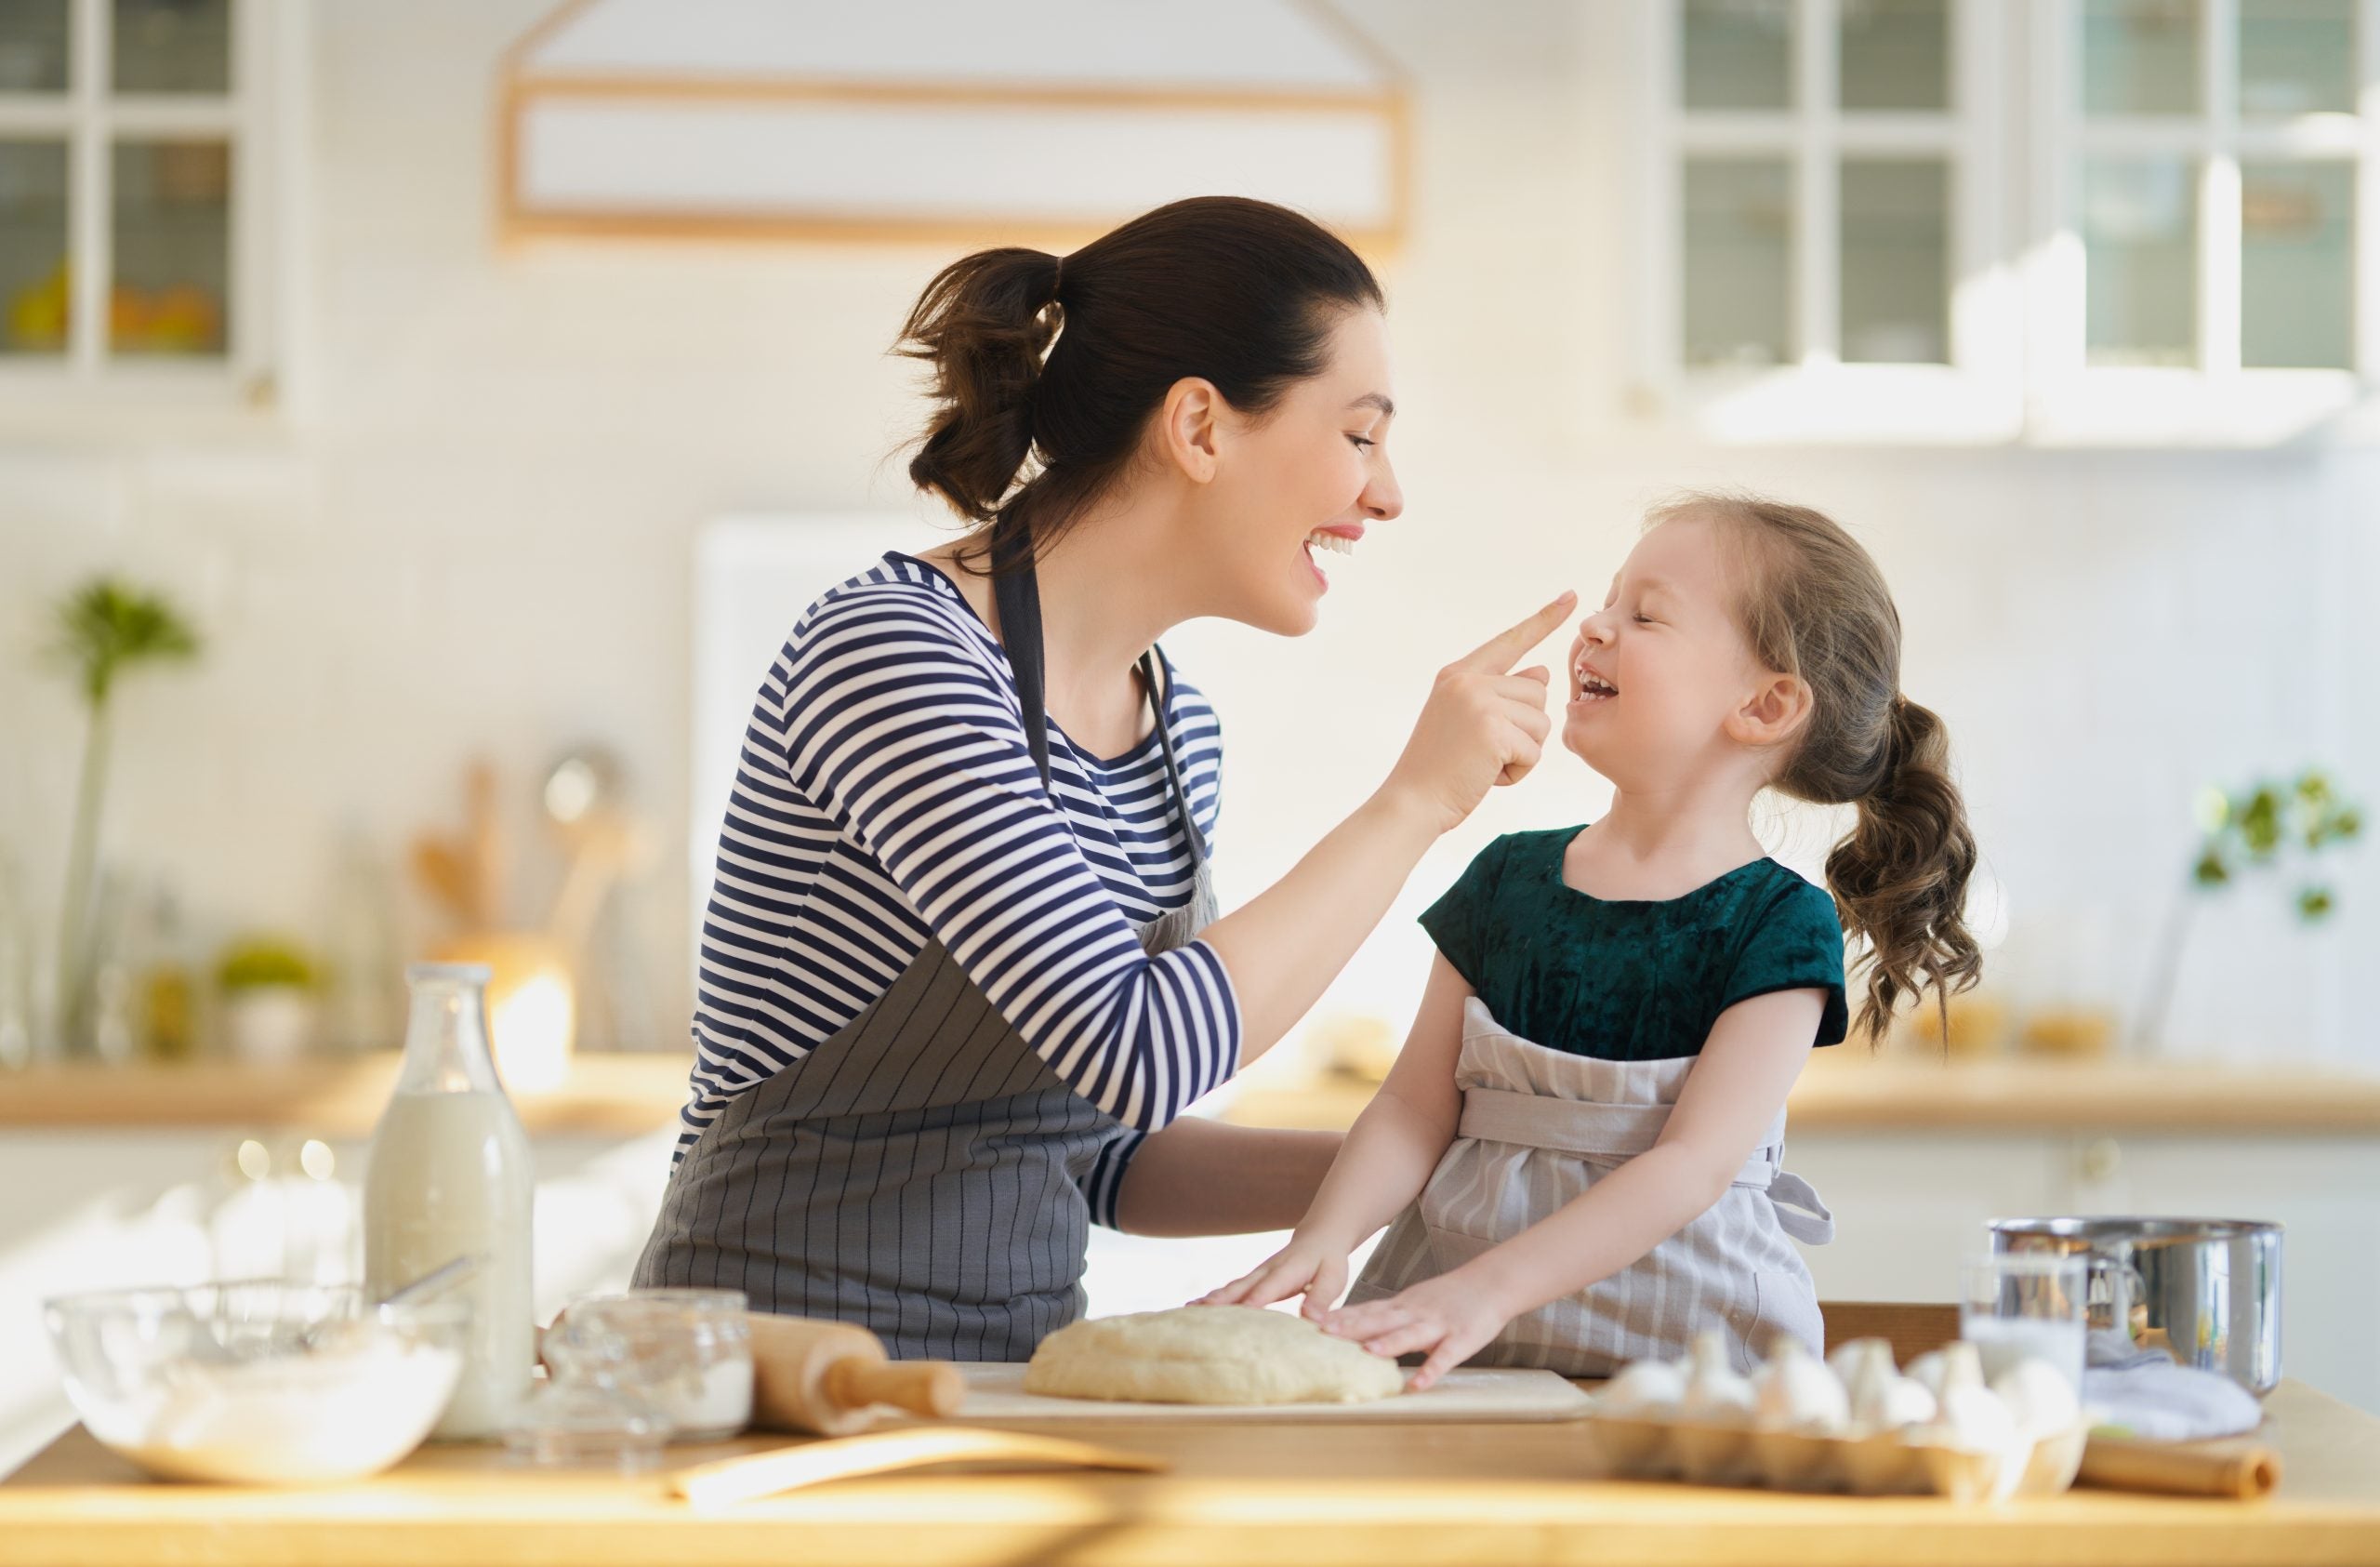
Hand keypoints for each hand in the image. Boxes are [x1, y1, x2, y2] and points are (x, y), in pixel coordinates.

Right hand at [1193, 1234, 1351, 1319]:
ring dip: (1210, 1299)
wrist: (1318, 1238)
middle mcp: (1266, 1271)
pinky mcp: (1252, 1280)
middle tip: (1198, 1310)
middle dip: (1220, 1299)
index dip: (1256, 1298)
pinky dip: (1212, 1299)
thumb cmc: (1328, 1262)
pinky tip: (1194, 1309)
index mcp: (1288, 1271)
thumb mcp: (1333, 1278)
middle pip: (1241, 1286)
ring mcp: (1256, 1275)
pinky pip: (1230, 1290)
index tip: (1242, 1310)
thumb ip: (1321, 1299)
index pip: (1270, 1286)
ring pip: (1231, 1287)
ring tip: (1186, 1310)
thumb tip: (1313, 1320)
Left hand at [1322, 1270, 1515, 1389]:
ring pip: (1410, 1334)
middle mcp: (1415, 1313)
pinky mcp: (1461, 1339)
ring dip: (1388, 1344)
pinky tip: (1417, 1385)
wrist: (1492, 1282)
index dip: (1340, 1317)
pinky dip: (1431, 1370)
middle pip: (1380, 1320)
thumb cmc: (1449, 1297)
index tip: (1311, 1323)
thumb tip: (1352, 1328)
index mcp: (1402, 1306)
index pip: (1366, 1310)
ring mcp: (1438, 1325)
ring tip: (1367, 1353)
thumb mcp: (1413, 1301)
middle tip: (1325, 1334)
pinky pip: (1445, 1357)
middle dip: (1353, 1328)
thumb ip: (1386, 1315)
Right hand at [1380, 592, 1573, 835]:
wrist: (1412, 802)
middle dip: (1525, 728)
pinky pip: (1534, 750)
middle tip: (1486, 751)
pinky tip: (1487, 777)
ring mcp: (1479, 702)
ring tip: (1485, 763)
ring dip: (1523, 752)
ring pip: (1541, 722)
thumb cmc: (1440, 767)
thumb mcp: (1467, 721)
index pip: (1511, 640)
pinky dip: (1518, 771)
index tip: (1572, 597)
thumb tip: (1541, 670)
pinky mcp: (1493, 729)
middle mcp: (1468, 680)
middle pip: (1538, 691)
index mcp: (1459, 673)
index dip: (1544, 619)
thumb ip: (1501, 693)